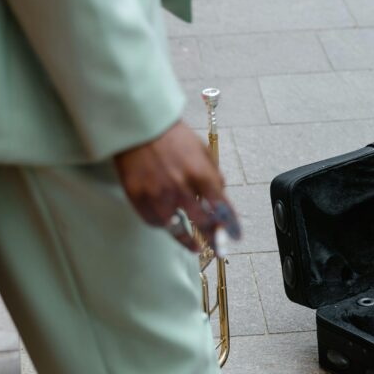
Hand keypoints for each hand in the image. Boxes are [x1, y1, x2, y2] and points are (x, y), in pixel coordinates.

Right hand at [114, 120, 240, 251]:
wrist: (139, 124)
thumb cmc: (173, 136)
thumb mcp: (201, 150)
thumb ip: (213, 174)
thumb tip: (221, 196)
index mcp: (200, 173)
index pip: (221, 207)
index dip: (230, 224)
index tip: (236, 237)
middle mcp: (180, 187)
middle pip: (202, 222)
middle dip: (212, 238)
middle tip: (217, 248)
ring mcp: (157, 194)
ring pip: (176, 228)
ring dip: (187, 240)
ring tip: (194, 248)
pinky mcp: (137, 196)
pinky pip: (153, 221)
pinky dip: (162, 226)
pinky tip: (168, 225)